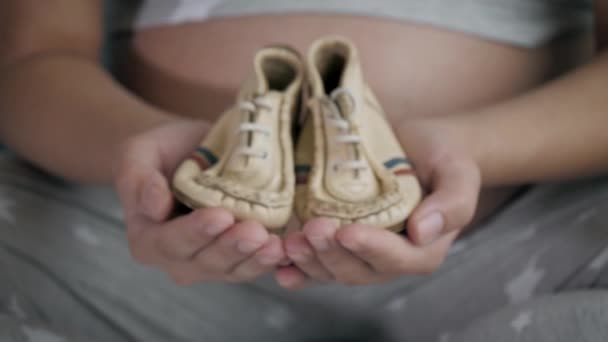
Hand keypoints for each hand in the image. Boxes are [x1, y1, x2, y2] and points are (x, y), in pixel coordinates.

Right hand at [114, 119, 283, 284]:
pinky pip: (252, 266)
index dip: (195, 232)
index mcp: (147, 239)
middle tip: (255, 231)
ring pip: (232, 269)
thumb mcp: (138, 154)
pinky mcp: (237, 258)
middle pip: (205, 261)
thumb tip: (154, 206)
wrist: (189, 151)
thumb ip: (138, 180)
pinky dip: (268, 260)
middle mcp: (176, 259)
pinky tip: (285, 249)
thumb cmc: (161, 152)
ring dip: (254, 258)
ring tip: (275, 244)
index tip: (220, 216)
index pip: (169, 242)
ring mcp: (209, 263)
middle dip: (232, 247)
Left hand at [277, 118, 480, 288]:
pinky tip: (280, 267)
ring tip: (290, 243)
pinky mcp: (341, 244)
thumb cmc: (442, 156)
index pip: (397, 258)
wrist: (419, 146)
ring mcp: (363, 255)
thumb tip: (424, 232)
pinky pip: (319, 264)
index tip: (348, 231)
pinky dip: (299, 269)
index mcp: (424, 250)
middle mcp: (391, 259)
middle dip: (332, 254)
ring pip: (334, 270)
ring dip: (311, 261)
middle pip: (359, 269)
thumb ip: (453, 203)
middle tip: (311, 230)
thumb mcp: (458, 171)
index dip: (371, 248)